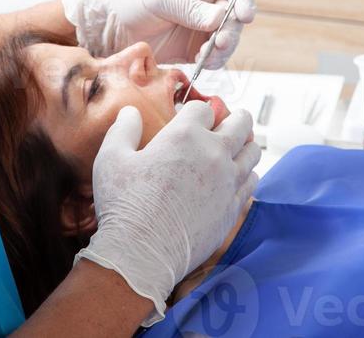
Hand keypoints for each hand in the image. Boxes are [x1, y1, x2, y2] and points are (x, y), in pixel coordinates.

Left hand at [62, 0, 256, 67]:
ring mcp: (204, 23)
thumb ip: (190, 8)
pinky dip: (212, 60)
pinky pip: (214, 55)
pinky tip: (200, 61)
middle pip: (236, 13)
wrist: (112, 26)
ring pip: (229, 37)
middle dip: (232, 29)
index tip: (245, 14)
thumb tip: (220, 17)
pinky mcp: (197, 45)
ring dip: (224, 48)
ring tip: (207, 55)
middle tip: (219, 42)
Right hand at [74, 102, 259, 325]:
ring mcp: (228, 181)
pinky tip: (235, 177)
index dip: (196, 111)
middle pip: (240, 122)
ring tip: (236, 147)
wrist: (142, 255)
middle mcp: (213, 153)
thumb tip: (130, 111)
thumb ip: (123, 129)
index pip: (203, 108)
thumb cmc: (124, 205)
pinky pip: (252, 180)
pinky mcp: (233, 207)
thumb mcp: (111, 158)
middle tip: (228, 121)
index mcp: (185, 135)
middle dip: (234, 117)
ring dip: (244, 144)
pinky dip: (246, 174)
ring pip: (252, 150)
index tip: (190, 118)